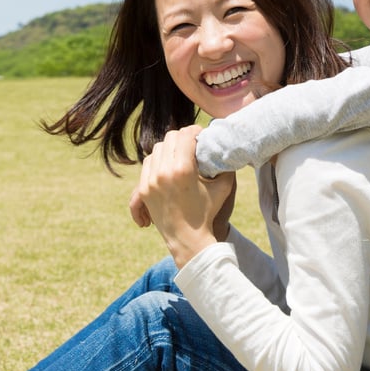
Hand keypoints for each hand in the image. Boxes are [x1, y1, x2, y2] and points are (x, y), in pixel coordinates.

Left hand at [133, 125, 235, 267]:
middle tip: (191, 144)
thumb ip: (225, 164)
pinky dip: (156, 162)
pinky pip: (147, 165)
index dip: (196, 130)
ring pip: (156, 150)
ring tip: (179, 156)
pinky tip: (166, 166)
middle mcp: (163, 172)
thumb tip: (226, 147)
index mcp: (183, 169)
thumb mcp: (223, 187)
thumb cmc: (207, 213)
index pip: (185, 135)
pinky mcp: (144, 190)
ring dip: (168, 149)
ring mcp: (150, 181)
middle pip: (169, 138)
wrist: (188, 240)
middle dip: (182, 138)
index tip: (202, 135)